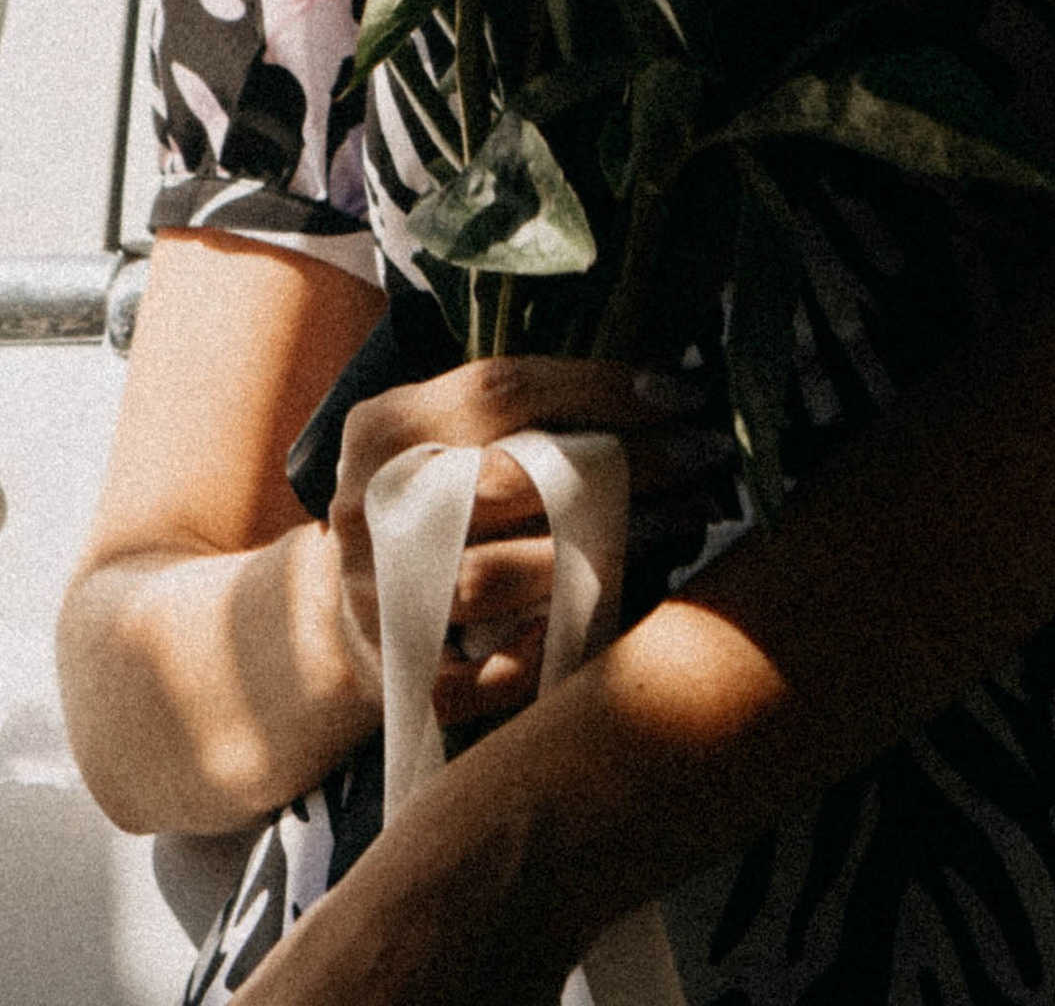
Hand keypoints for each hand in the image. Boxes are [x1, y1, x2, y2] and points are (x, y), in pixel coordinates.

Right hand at [326, 354, 729, 732]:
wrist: (348, 606)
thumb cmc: (431, 497)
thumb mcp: (445, 431)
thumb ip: (522, 406)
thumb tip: (657, 380)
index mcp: (385, 428)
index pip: (503, 391)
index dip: (601, 387)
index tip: (683, 392)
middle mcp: (371, 509)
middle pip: (513, 480)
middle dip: (625, 465)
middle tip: (705, 455)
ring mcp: (378, 598)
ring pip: (502, 575)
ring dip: (608, 547)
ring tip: (685, 519)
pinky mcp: (402, 673)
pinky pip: (495, 668)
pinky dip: (555, 643)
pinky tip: (618, 612)